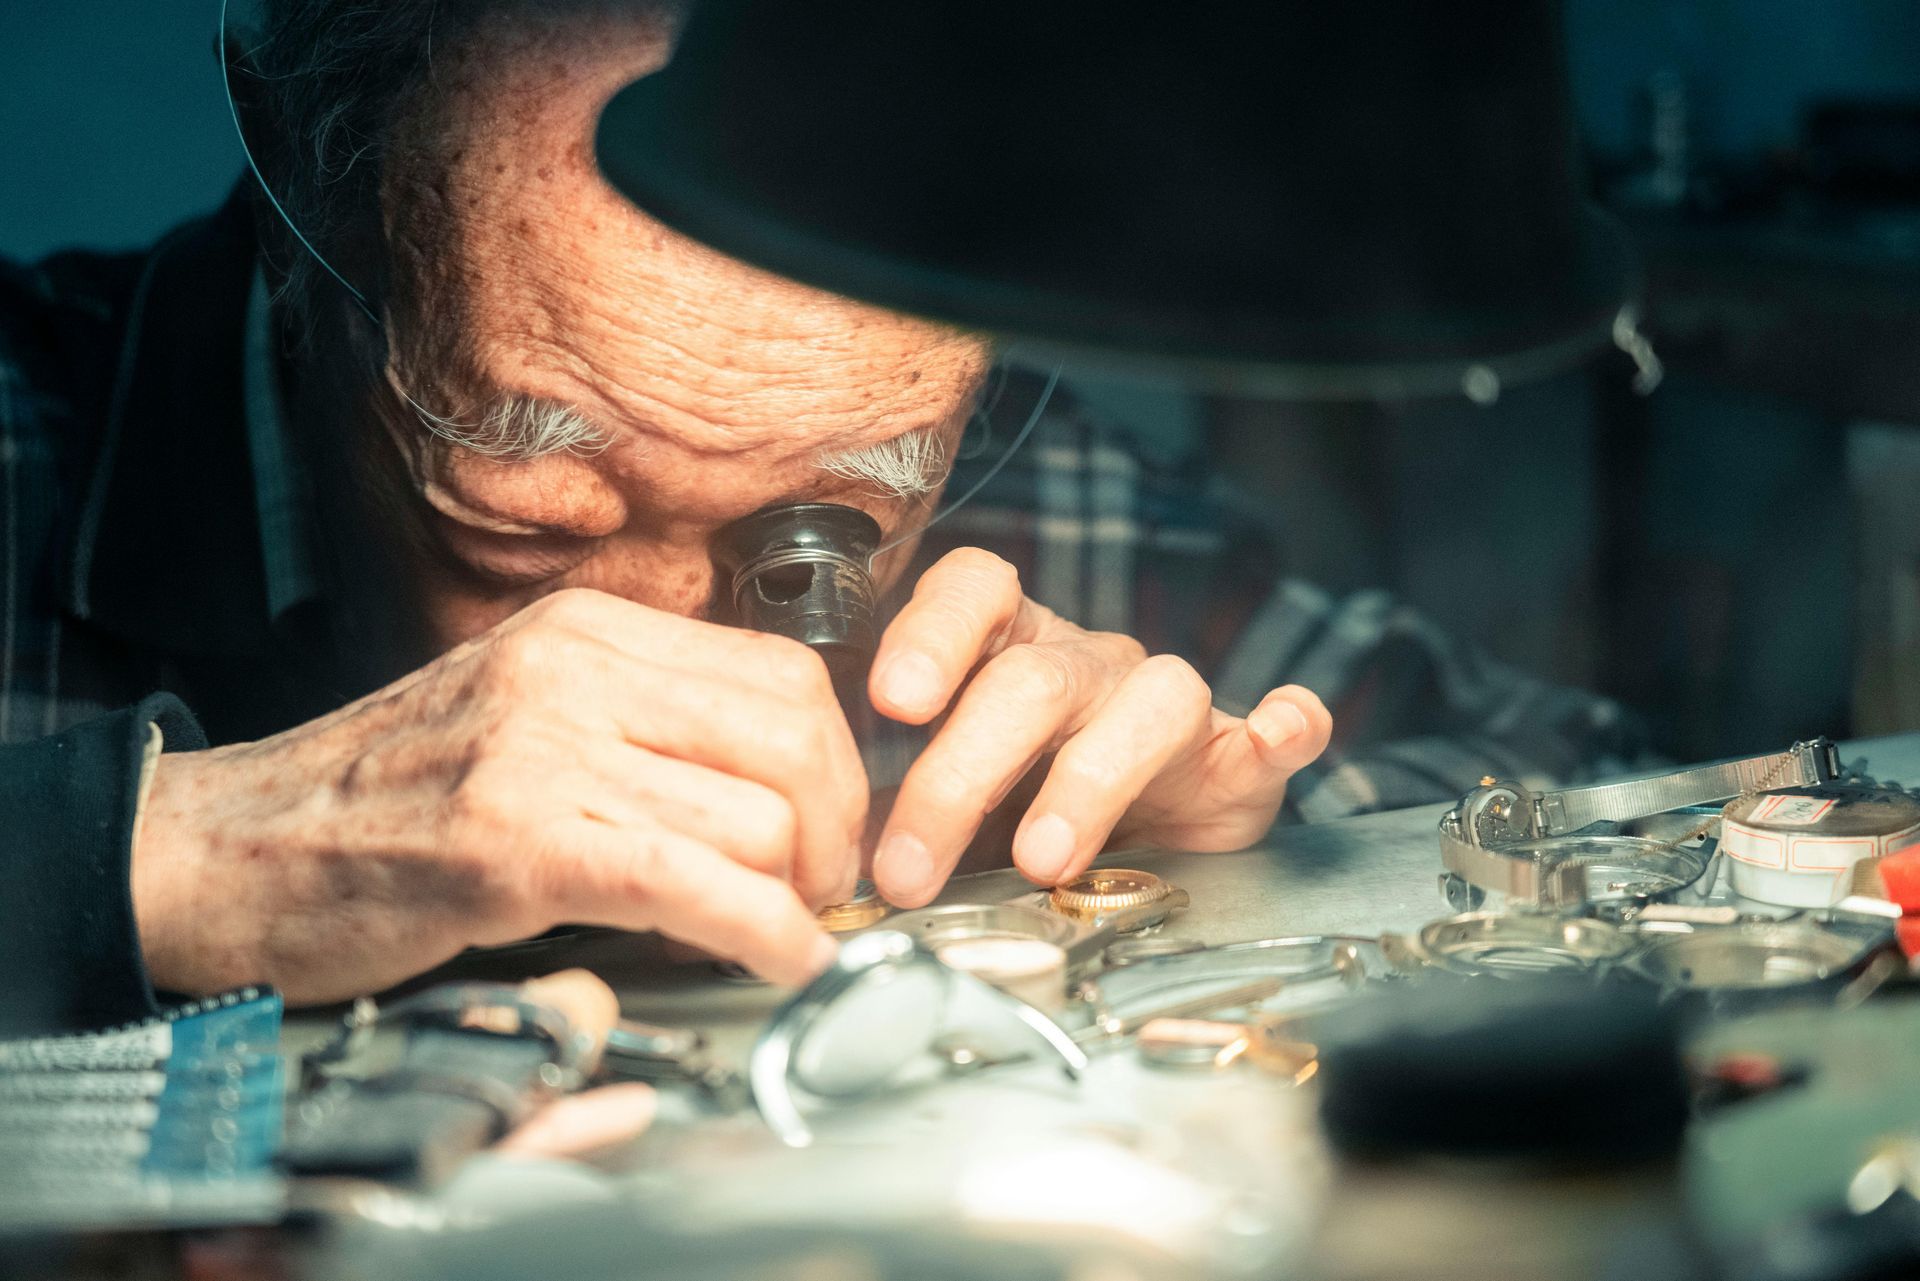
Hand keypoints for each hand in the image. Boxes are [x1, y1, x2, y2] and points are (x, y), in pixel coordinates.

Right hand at [132, 588, 865, 1001]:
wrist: (233, 848)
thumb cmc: (381, 798)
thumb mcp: (522, 713)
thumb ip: (635, 721)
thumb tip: (767, 778)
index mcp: (584, 630)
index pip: (781, 673)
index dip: (835, 764)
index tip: (829, 826)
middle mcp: (572, 669)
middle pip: (792, 734)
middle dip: (836, 829)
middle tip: (822, 888)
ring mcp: (543, 751)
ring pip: (755, 815)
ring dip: (797, 893)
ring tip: (783, 929)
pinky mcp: (516, 844)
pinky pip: (692, 886)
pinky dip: (762, 932)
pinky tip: (777, 959)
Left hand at [866, 549, 1331, 906]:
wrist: (1147, 847)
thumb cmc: (1027, 811)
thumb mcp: (953, 801)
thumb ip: (898, 805)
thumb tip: (825, 852)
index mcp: (1010, 650)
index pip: (973, 590)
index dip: (931, 634)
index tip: (890, 704)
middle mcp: (1087, 665)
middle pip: (1031, 679)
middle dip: (961, 774)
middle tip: (910, 865)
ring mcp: (1166, 707)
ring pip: (1146, 702)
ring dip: (1087, 784)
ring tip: (1041, 859)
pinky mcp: (1237, 762)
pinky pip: (1268, 731)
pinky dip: (1281, 729)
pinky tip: (1278, 732)